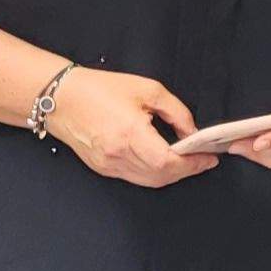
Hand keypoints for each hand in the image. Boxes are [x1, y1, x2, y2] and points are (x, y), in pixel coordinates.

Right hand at [44, 67, 217, 189]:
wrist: (61, 99)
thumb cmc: (99, 89)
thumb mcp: (148, 89)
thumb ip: (176, 112)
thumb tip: (192, 132)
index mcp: (129, 134)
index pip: (168, 162)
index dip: (192, 164)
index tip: (208, 158)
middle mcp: (118, 155)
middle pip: (161, 176)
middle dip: (186, 171)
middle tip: (202, 160)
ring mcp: (108, 165)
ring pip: (149, 181)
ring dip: (171, 174)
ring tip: (187, 160)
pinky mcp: (102, 168)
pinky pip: (134, 177)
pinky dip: (153, 173)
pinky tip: (163, 161)